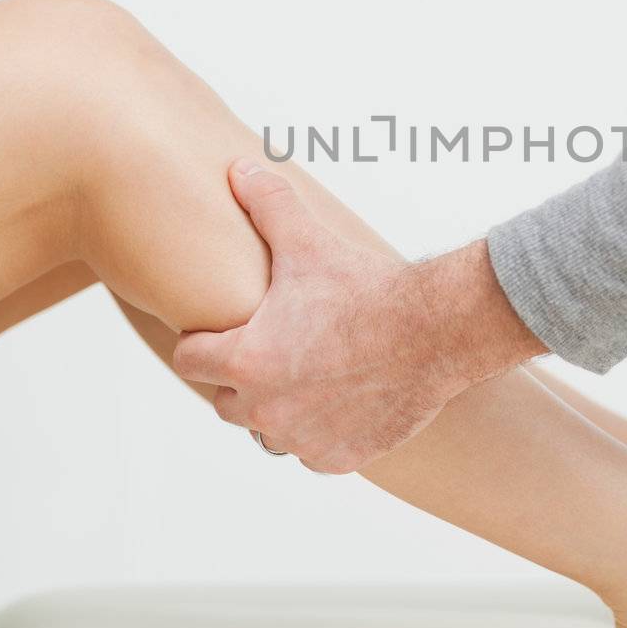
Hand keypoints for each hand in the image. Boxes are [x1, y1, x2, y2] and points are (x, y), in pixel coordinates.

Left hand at [172, 159, 543, 472]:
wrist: (436, 332)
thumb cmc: (366, 288)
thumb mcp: (308, 242)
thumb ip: (266, 205)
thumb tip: (238, 170)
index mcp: (245, 360)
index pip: (190, 360)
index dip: (204, 341)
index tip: (224, 329)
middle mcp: (266, 409)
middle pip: (226, 400)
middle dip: (241, 377)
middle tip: (275, 347)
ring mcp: (304, 439)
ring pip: (270, 431)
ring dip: (279, 409)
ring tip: (308, 374)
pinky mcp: (341, 458)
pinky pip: (313, 453)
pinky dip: (322, 433)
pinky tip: (341, 400)